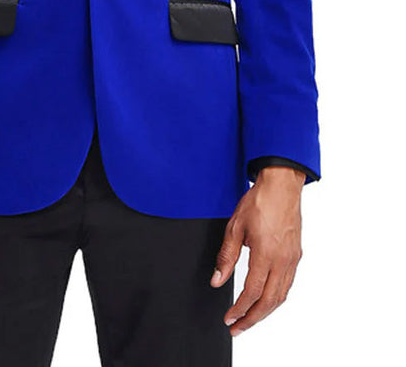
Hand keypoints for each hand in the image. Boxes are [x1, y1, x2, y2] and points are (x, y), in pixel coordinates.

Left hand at [210, 166, 304, 336]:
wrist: (282, 185)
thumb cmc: (259, 201)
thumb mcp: (235, 227)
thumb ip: (226, 257)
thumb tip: (217, 281)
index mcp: (266, 254)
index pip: (252, 292)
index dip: (239, 310)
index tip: (229, 319)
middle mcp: (282, 260)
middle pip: (268, 301)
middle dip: (252, 319)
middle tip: (238, 328)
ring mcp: (292, 259)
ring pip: (281, 296)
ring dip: (265, 312)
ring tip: (250, 319)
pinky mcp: (296, 255)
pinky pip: (288, 284)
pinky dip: (276, 298)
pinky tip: (267, 300)